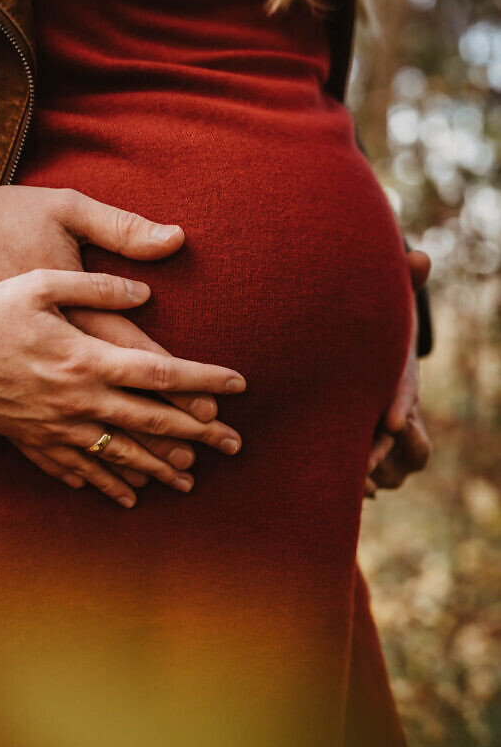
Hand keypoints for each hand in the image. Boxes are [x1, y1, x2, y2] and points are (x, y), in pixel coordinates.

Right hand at [0, 268, 245, 507]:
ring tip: (192, 481)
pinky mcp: (34, 442)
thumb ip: (94, 287)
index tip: (238, 386)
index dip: (202, 380)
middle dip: (197, 434)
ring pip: (119, 455)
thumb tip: (144, 294)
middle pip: (150, 421)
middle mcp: (78, 401)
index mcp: (85, 359)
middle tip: (235, 444)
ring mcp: (56, 428)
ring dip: (159, 469)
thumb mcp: (39, 282)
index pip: (159, 373)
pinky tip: (128, 498)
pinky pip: (77, 470)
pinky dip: (106, 486)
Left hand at [364, 250, 431, 496]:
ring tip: (344, 480)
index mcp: (403, 384)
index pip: (409, 397)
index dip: (403, 407)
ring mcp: (382, 446)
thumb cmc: (365, 336)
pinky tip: (324, 490)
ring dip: (368, 477)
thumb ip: (404, 283)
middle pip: (407, 449)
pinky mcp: (360, 461)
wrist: (346, 365)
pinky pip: (362, 484)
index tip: (391, 419)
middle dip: (386, 457)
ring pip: (387, 473)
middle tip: (364, 463)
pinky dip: (346, 489)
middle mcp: (398, 421)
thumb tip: (421, 256)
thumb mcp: (381, 312)